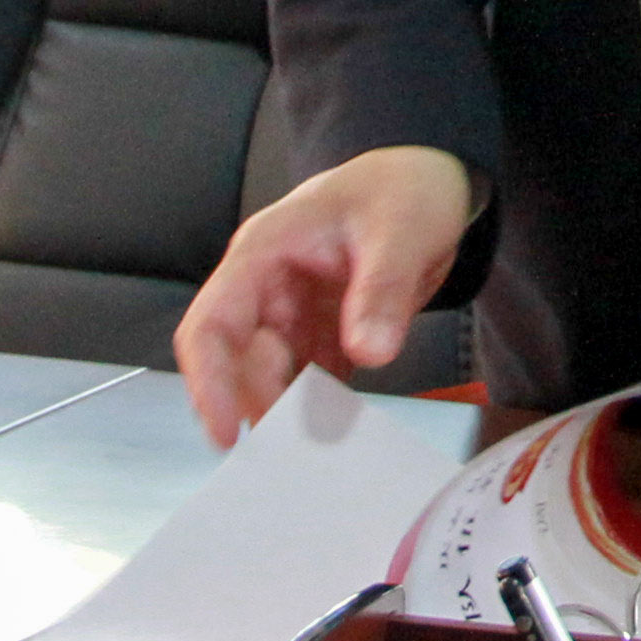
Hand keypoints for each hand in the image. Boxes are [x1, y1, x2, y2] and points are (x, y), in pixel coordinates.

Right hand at [173, 145, 480, 446]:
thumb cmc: (401, 190)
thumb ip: (382, 289)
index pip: (213, 325)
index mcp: (264, 254)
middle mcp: (268, 291)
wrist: (430, 182)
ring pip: (272, 381)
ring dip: (290, 418)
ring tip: (318, 458)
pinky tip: (342, 440)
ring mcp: (295, 317)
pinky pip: (312, 384)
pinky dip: (322, 413)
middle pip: (239, 364)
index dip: (209, 382)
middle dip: (259, 408)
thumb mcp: (399, 231)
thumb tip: (369, 351)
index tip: (226, 434)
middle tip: (293, 458)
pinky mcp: (325, 338)